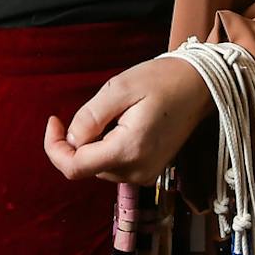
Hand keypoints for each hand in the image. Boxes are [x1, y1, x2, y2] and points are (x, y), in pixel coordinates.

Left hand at [45, 55, 212, 183]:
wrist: (201, 86)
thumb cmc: (162, 80)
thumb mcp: (119, 89)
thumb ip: (90, 117)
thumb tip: (70, 140)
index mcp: (128, 151)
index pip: (74, 168)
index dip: (54, 147)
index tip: (54, 120)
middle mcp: (137, 171)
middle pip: (86, 166)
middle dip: (78, 140)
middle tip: (93, 108)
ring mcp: (145, 174)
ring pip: (99, 166)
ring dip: (94, 143)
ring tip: (116, 113)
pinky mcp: (150, 171)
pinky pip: (115, 164)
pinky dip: (108, 146)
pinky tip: (123, 123)